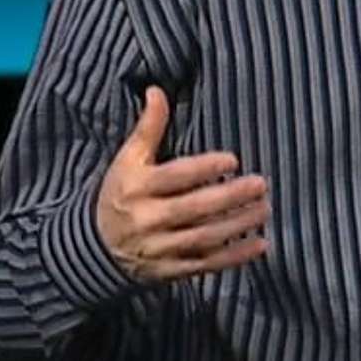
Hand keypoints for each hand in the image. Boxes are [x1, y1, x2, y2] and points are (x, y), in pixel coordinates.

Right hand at [94, 86, 269, 282]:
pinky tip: (260, 244)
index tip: (233, 159)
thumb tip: (156, 90)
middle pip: (194, 208)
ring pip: (204, 237)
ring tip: (264, 209)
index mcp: (136, 187)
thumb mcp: (127, 159)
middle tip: (261, 184)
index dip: (204, 168)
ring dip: (239, 225)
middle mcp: (146, 219)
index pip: (175, 177)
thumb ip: (148, 128)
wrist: (95, 246)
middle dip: (230, 197)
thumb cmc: (120, 192)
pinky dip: (234, 257)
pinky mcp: (170, 270)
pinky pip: (206, 265)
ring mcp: (158, 248)